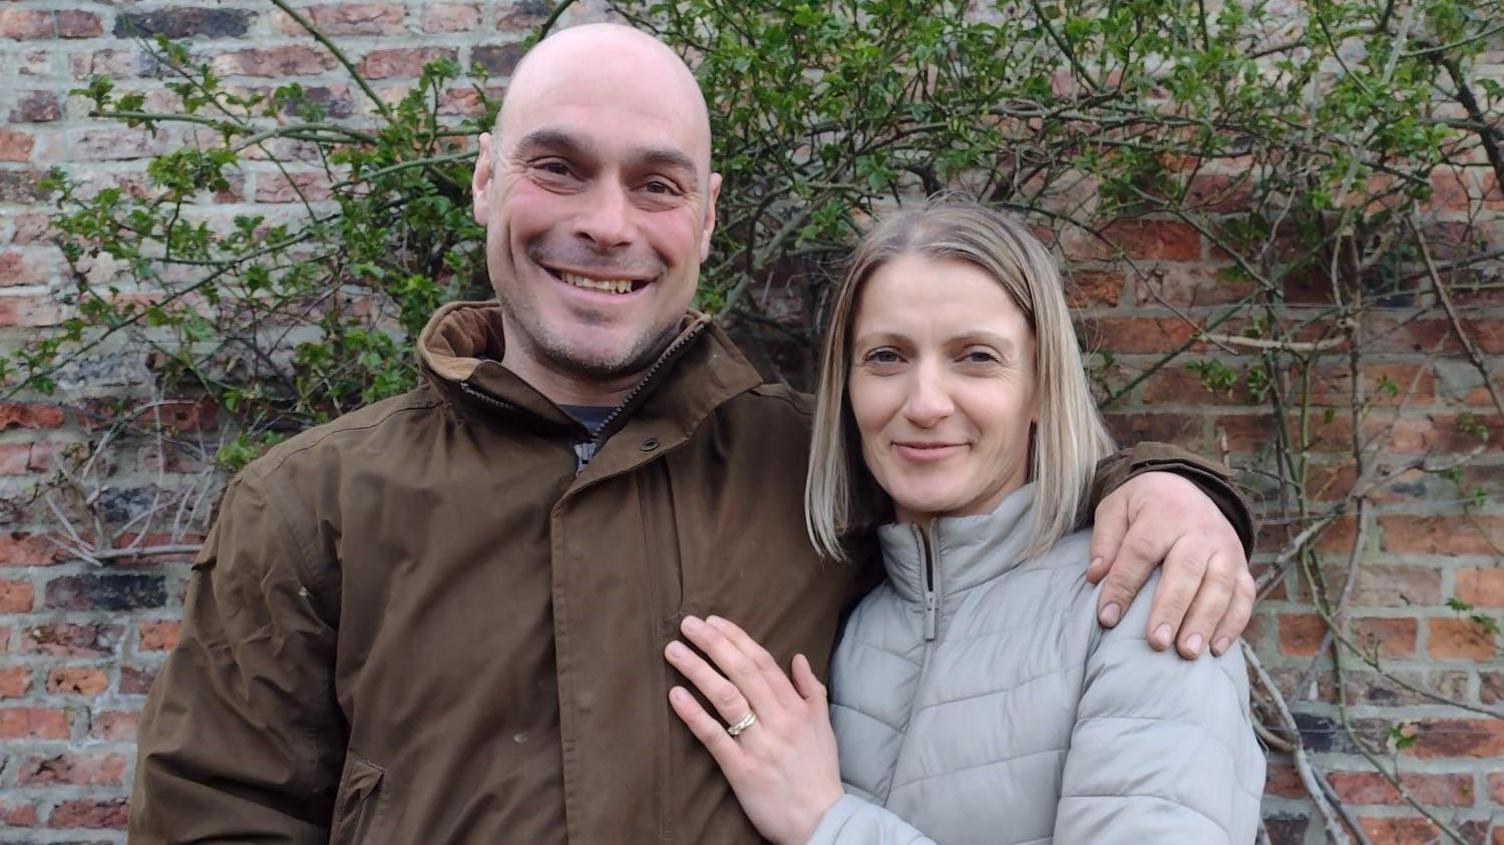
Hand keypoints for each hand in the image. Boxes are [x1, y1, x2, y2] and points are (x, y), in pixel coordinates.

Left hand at [664, 615, 843, 844]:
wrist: (823, 821)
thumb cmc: (820, 773)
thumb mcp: (824, 726)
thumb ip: (812, 690)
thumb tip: (798, 658)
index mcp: (797, 708)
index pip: (762, 662)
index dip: (736, 638)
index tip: (713, 621)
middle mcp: (779, 720)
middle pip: (741, 672)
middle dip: (713, 644)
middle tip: (688, 624)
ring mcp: (759, 745)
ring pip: (726, 698)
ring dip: (698, 670)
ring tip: (674, 651)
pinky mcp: (742, 770)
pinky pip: (715, 737)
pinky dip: (694, 714)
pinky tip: (676, 695)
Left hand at [1085, 471, 1253, 658]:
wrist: (1188, 487)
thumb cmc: (1144, 506)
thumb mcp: (1116, 508)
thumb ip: (1105, 540)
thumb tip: (1096, 577)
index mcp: (1163, 513)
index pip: (1140, 551)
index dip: (1123, 585)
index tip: (1107, 618)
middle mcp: (1199, 531)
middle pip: (1185, 571)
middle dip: (1171, 608)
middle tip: (1156, 642)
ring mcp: (1225, 549)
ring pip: (1219, 586)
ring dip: (1204, 621)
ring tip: (1186, 652)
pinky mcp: (1241, 566)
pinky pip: (1244, 596)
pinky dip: (1233, 624)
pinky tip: (1216, 650)